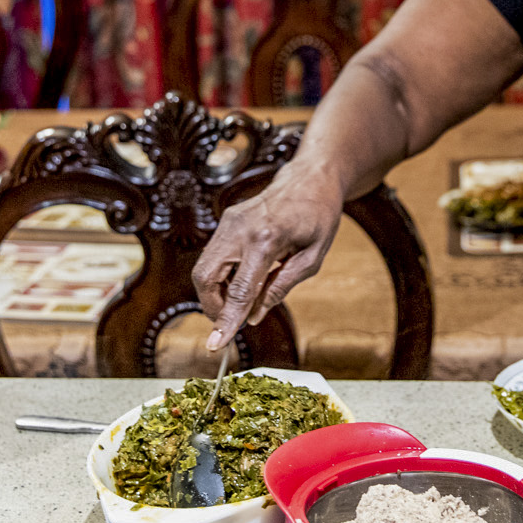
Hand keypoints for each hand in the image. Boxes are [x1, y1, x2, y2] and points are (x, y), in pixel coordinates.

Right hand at [192, 164, 345, 351]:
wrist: (311, 177)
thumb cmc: (319, 215)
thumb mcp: (313, 257)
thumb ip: (281, 287)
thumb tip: (254, 316)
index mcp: (267, 239)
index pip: (239, 290)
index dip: (226, 321)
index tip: (215, 345)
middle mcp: (240, 229)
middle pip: (205, 278)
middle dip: (212, 306)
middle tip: (233, 320)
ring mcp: (229, 222)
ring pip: (203, 268)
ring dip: (216, 292)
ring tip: (244, 298)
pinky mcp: (226, 221)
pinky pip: (212, 256)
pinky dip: (220, 276)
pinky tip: (243, 280)